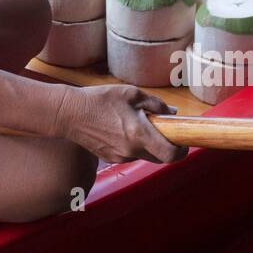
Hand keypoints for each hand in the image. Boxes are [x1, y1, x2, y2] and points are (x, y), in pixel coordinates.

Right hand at [59, 83, 187, 165]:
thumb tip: (172, 114)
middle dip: (165, 146)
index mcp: (139, 134)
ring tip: (135, 124)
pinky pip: (130, 155)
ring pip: (144, 156)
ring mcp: (120, 157)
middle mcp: (131, 150)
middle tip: (161, 129)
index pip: (171, 155)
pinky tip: (121, 129)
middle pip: (160, 158)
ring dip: (147, 144)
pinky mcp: (110, 158)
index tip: (183, 142)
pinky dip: (132, 145)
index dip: (182, 151)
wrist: (69, 114)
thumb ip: (155, 104)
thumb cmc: (99, 100)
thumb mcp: (131, 94)